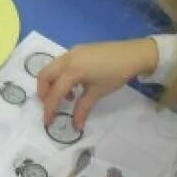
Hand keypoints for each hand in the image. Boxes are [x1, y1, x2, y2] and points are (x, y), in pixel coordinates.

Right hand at [37, 39, 157, 126]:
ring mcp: (71, 52)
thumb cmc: (115, 74)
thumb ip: (83, 108)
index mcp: (72, 70)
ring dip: (52, 84)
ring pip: (51, 68)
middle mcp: (67, 58)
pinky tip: (75, 84)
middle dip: (44, 93)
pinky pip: (61, 63)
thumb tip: (76, 126)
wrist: (132, 54)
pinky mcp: (77, 49)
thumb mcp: (98, 93)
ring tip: (68, 97)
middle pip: (44, 75)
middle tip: (51, 106)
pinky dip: (61, 75)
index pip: (55, 92)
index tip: (48, 122)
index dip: (50, 109)